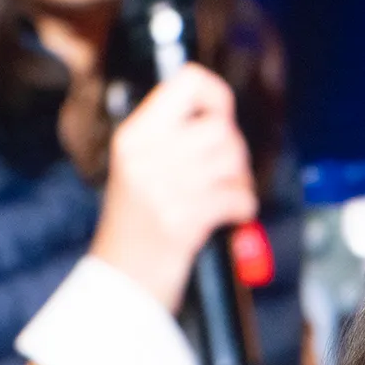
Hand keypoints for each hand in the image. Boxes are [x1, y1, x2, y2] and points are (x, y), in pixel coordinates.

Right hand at [94, 63, 258, 311]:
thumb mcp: (138, 168)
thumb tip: (218, 109)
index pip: (187, 82)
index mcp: (134, 135)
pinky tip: (232, 216)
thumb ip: (170, 136)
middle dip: (235, 150)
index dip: (216, 94)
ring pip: (232, 159)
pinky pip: (237, 196)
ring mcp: (163, 187)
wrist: (120, 283)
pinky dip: (243, 207)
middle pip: (220, 126)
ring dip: (240, 179)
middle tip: (225, 172)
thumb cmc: (137, 226)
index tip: (220, 116)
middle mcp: (145, 155)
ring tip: (226, 194)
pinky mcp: (184, 219)